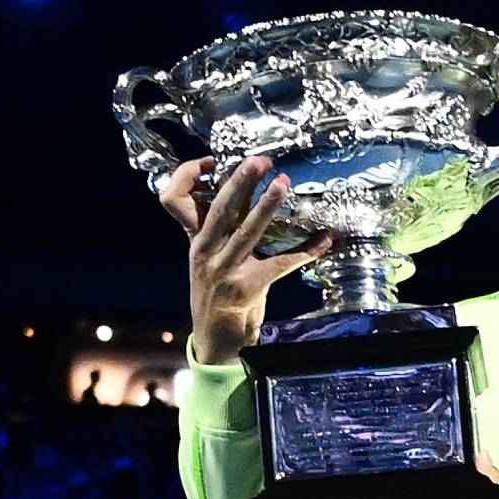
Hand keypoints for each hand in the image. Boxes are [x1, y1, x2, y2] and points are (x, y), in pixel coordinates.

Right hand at [158, 155, 332, 363]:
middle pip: (219, 209)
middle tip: (260, 160)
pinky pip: (280, 264)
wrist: (217, 337)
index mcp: (195, 239)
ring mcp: (223, 271)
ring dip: (266, 206)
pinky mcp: (245, 289)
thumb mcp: (211, 256)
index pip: (174, 200)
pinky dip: (305, 251)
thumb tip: (246, 191)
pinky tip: (324, 240)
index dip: (188, 175)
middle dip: (240, 181)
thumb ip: (221, 228)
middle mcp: (204, 252)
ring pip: (246, 232)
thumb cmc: (220, 290)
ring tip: (283, 184)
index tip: (212, 160)